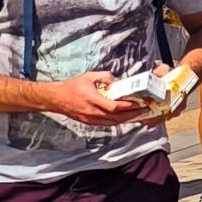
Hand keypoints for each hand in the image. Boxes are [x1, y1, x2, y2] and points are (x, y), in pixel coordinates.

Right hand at [36, 73, 160, 130]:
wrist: (57, 99)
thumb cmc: (72, 87)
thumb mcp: (88, 76)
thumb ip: (104, 77)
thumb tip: (115, 80)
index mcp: (93, 100)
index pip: (114, 107)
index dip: (128, 107)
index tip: (139, 104)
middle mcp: (93, 112)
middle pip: (117, 117)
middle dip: (132, 115)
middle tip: (144, 110)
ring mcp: (91, 119)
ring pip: (113, 123)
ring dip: (127, 120)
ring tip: (137, 115)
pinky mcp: (90, 123)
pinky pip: (107, 124)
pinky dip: (118, 122)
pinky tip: (125, 118)